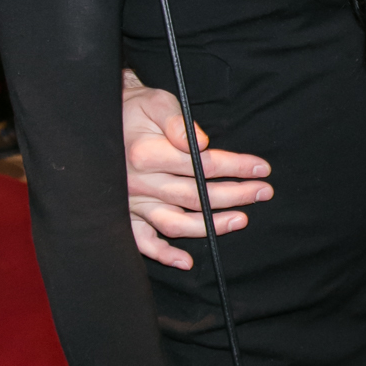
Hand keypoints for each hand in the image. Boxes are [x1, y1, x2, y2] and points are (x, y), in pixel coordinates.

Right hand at [124, 69, 271, 269]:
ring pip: (175, 222)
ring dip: (210, 226)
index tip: (261, 168)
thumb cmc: (136, 110)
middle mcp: (138, 183)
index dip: (235, 167)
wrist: (101, 121)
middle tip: (263, 192)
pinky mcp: (125, 215)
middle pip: (195, 195)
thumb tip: (202, 142)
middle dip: (235, 195)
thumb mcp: (157, 103)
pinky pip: (143, 241)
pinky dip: (163, 254)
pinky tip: (186, 262)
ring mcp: (131, 203)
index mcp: (146, 154)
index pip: (201, 165)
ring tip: (241, 220)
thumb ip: (177, 122)